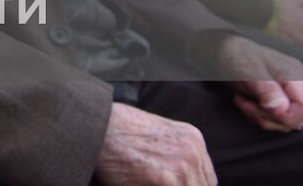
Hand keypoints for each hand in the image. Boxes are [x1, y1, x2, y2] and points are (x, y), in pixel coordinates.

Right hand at [94, 103, 214, 185]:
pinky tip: (138, 184)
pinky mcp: (166, 182)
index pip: (207, 180)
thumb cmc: (116, 128)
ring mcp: (182, 168)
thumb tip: (175, 178)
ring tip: (146, 182)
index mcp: (193, 139)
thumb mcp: (156, 133)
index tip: (176, 185)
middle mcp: (193, 152)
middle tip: (155, 183)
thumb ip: (174, 153)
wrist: (95, 124)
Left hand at [215, 34, 302, 131]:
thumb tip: (281, 108)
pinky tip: (245, 101)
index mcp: (297, 78)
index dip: (285, 116)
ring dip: (259, 116)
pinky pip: (273, 119)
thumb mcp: (249, 71)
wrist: (222, 50)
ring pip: (282, 122)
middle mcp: (297, 87)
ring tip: (242, 99)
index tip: (261, 106)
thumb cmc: (236, 56)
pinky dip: (257, 115)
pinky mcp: (277, 99)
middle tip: (244, 102)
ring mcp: (288, 94)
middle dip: (267, 117)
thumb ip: (266, 90)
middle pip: (295, 120)